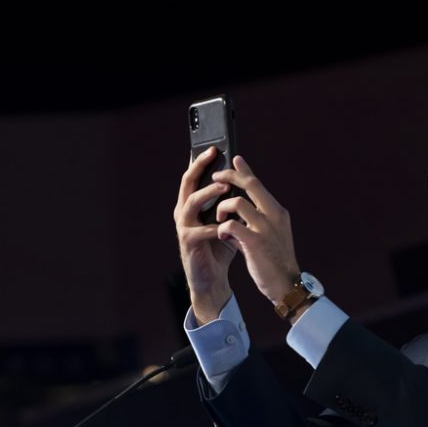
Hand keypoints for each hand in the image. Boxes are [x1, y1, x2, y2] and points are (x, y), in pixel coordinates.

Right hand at [174, 146, 236, 324]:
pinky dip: (214, 227)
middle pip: (187, 183)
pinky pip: (200, 230)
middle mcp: (184, 212)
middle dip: (199, 168)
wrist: (212, 278)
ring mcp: (183, 227)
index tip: (214, 148)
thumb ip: (230, 203)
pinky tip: (226, 226)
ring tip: (224, 187)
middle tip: (213, 156)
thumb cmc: (219, 247)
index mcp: (192, 204)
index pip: (195, 176)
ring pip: (191, 202)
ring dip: (208, 193)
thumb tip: (244, 180)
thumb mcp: (227, 220)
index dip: (201, 161)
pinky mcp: (188, 243)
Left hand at [212, 156, 300, 307]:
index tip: (235, 160)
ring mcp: (265, 228)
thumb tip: (233, 217)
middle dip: (229, 177)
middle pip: (249, 185)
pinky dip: (223, 229)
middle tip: (215, 177)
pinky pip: (231, 225)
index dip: (245, 171)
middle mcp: (273, 215)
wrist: (286, 285)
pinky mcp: (255, 242)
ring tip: (219, 219)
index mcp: (277, 212)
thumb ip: (253, 223)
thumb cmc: (276, 262)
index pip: (259, 185)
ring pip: (236, 203)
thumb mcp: (270, 236)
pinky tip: (223, 236)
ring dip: (222, 208)